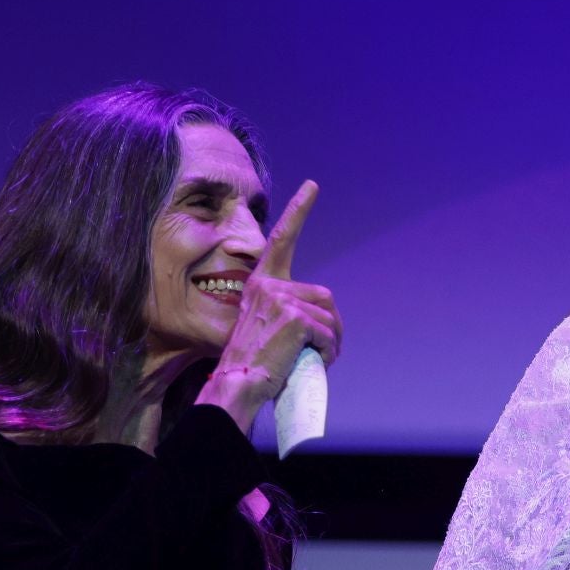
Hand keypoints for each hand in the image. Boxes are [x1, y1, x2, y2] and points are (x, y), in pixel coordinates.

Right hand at [196, 180, 341, 425]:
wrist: (238, 383)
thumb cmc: (253, 364)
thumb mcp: (267, 328)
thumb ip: (287, 313)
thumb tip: (322, 322)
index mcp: (260, 284)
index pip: (281, 241)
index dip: (298, 211)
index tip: (312, 186)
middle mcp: (268, 285)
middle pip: (323, 297)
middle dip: (331, 326)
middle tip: (322, 350)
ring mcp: (281, 299)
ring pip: (329, 318)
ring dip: (331, 343)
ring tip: (313, 360)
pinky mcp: (294, 317)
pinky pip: (328, 333)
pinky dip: (329, 352)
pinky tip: (313, 362)